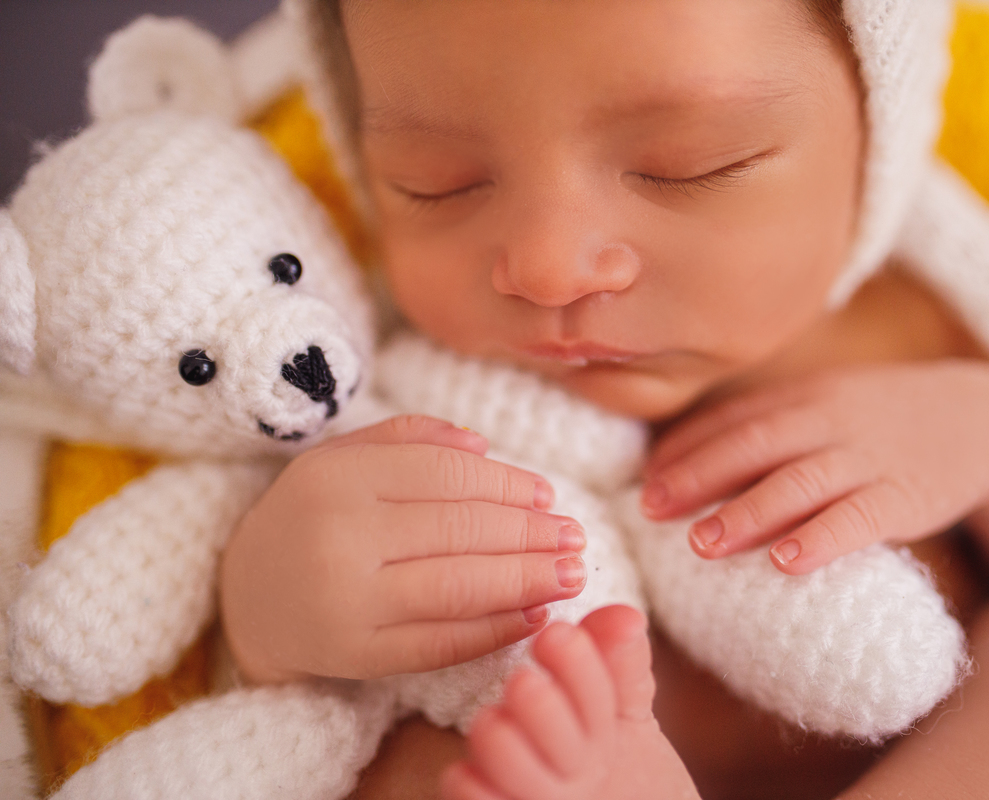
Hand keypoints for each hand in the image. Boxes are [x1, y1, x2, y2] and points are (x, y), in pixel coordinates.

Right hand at [220, 415, 588, 683]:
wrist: (245, 600)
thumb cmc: (309, 518)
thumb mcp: (340, 459)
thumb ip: (407, 439)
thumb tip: (484, 446)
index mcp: (339, 477)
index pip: (445, 475)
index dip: (507, 485)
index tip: (548, 496)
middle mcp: (340, 536)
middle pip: (460, 530)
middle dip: (530, 534)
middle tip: (575, 537)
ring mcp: (348, 601)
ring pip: (458, 587)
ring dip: (527, 580)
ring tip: (571, 574)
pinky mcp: (356, 655)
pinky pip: (440, 643)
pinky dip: (495, 630)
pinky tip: (534, 615)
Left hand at [641, 361, 988, 575]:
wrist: (983, 419)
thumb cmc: (880, 422)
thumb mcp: (825, 407)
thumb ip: (767, 425)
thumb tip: (685, 459)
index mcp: (805, 396)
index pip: (734, 419)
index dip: (686, 449)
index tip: (645, 480)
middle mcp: (831, 419)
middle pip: (756, 444)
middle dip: (700, 476)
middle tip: (652, 509)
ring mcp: (869, 456)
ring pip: (801, 480)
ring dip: (748, 511)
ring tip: (702, 542)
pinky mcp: (907, 495)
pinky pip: (861, 516)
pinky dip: (823, 538)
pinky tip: (788, 561)